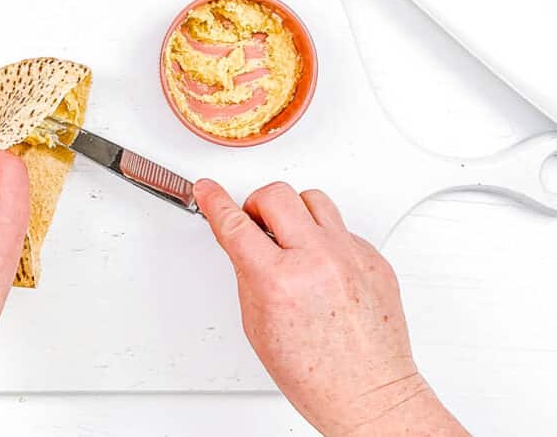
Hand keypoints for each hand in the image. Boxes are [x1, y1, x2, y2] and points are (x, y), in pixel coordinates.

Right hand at [196, 180, 466, 435]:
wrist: (367, 393)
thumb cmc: (315, 373)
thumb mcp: (257, 325)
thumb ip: (249, 275)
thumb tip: (244, 243)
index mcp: (279, 280)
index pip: (235, 224)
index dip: (215, 201)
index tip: (208, 190)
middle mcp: (317, 260)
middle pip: (277, 195)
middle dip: (257, 205)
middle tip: (256, 223)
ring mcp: (350, 256)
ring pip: (313, 199)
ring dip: (294, 213)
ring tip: (291, 238)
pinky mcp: (374, 258)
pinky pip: (341, 227)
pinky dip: (325, 239)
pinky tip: (322, 266)